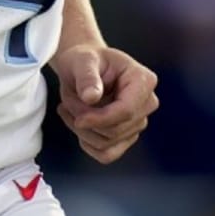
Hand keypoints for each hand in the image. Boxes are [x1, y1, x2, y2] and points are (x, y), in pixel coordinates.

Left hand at [51, 43, 158, 163]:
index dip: (100, 119)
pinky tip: (78, 125)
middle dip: (86, 121)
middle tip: (67, 103)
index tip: (78, 119)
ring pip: (107, 143)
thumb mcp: (82, 61)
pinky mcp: (128, 136)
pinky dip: (88, 144)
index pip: (126, 111)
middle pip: (115, 130)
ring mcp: (139, 121)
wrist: (84, 68)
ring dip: (82, 131)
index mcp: (143, 80)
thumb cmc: (86, 61)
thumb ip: (87, 77)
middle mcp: (147, 102)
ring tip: (69, 108)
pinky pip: (107, 154)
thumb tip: (92, 97)